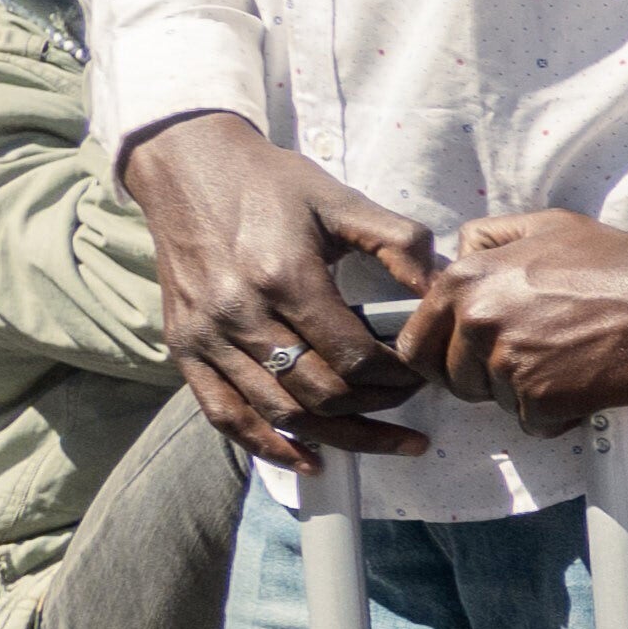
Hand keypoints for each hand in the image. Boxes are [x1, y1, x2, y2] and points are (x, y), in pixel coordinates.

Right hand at [118, 115, 426, 464]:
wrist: (187, 168)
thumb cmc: (271, 184)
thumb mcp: (341, 200)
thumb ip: (398, 243)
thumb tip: (443, 290)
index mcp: (284, 277)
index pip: (353, 357)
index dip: (397, 377)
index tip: (421, 374)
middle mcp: (240, 314)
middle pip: (320, 394)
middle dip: (377, 408)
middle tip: (410, 404)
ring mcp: (207, 336)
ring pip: (280, 413)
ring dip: (340, 438)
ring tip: (388, 442)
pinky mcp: (183, 348)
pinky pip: (224, 415)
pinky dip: (268, 446)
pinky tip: (311, 460)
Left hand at [411, 210, 627, 427]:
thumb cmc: (623, 261)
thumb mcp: (549, 225)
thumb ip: (490, 237)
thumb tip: (457, 252)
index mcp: (467, 279)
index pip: (417, 340)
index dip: (444, 354)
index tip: (472, 357)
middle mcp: (478, 318)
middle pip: (451, 378)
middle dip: (484, 379)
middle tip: (531, 363)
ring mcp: (508, 359)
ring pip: (494, 401)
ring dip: (528, 394)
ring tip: (570, 365)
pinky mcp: (541, 395)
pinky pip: (533, 422)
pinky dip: (559, 414)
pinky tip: (586, 386)